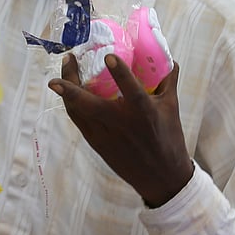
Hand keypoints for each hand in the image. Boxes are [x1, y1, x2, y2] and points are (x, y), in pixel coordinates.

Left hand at [49, 54, 193, 206]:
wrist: (160, 177)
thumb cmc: (169, 139)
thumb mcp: (172, 108)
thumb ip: (168, 82)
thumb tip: (170, 60)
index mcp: (143, 113)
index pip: (131, 90)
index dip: (120, 73)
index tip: (108, 56)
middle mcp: (121, 123)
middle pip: (88, 102)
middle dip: (71, 81)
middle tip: (68, 59)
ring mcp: (105, 135)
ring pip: (77, 111)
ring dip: (66, 92)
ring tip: (62, 74)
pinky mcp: (96, 143)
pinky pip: (78, 120)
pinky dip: (71, 105)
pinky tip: (69, 94)